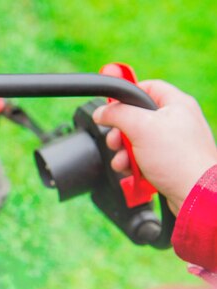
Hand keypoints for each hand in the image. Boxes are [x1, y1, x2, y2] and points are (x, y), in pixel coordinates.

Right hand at [92, 80, 216, 214]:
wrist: (195, 193)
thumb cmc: (177, 159)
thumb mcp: (141, 127)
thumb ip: (117, 114)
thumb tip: (101, 112)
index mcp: (176, 104)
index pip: (147, 87)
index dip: (127, 95)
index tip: (111, 106)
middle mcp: (176, 121)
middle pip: (136, 117)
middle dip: (119, 132)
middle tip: (115, 141)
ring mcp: (172, 143)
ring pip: (136, 140)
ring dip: (122, 152)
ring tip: (123, 162)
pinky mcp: (168, 163)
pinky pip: (142, 158)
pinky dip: (131, 164)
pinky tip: (130, 171)